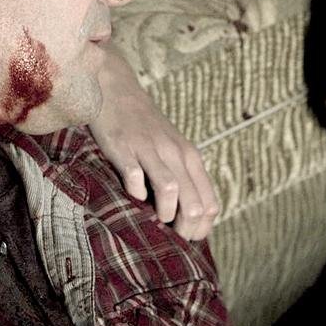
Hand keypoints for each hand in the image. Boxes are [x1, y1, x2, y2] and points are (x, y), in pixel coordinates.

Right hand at [90, 43, 219, 240]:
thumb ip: (183, 176)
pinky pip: (135, 177)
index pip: (210, 203)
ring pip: (171, 190)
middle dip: (185, 228)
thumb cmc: (144, 126)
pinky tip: (133, 194)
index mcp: (190, 157)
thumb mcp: (172, 149)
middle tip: (171, 236)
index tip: (187, 237)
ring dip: (164, 213)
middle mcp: (174, 153)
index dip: (202, 228)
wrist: (115, 88)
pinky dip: (135, 193)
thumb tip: (192, 218)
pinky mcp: (123, 148)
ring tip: (155, 219)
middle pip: (194, 203)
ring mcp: (149, 150)